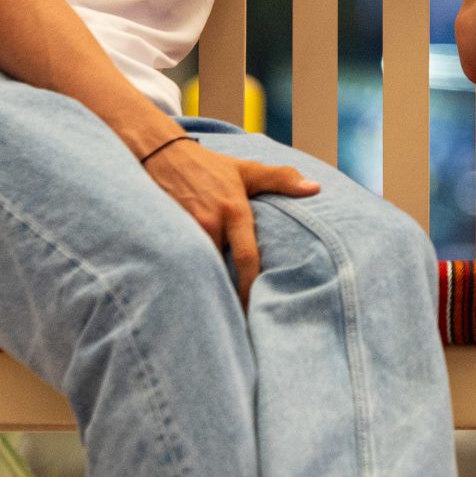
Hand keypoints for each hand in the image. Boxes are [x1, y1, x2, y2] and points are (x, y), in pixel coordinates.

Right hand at [138, 137, 320, 304]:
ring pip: (199, 270)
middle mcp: (209, 224)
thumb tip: (316, 188)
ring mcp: (184, 230)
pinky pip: (177, 263)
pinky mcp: (164, 235)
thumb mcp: (247, 169)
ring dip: (206, 289)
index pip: (247, 258)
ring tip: (212, 318)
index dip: (252, 288)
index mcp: (234, 212)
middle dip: (228, 297)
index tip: (257, 312)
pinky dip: (185, 277)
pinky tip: (187, 295)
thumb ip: (282, 179)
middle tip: (239, 324)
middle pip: (221, 271)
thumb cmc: (209, 166)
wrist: (159, 152)